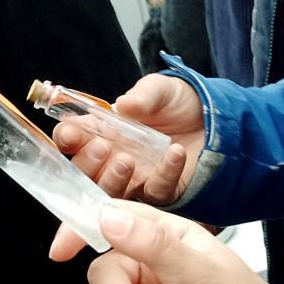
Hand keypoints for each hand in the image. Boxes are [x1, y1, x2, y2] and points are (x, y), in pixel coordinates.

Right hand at [49, 74, 204, 260]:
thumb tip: (123, 105)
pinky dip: (164, 174)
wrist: (216, 119)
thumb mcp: (160, 90)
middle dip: (87, 163)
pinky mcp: (159, 192)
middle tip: (102, 147)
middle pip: (84, 173)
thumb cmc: (179, 104)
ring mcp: (133, 179)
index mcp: (102, 132)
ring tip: (127, 159)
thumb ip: (143, 95)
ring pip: (110, 193)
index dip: (67, 138)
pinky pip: (155, 192)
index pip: (72, 140)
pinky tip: (174, 154)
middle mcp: (111, 159)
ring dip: (113, 179)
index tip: (70, 134)